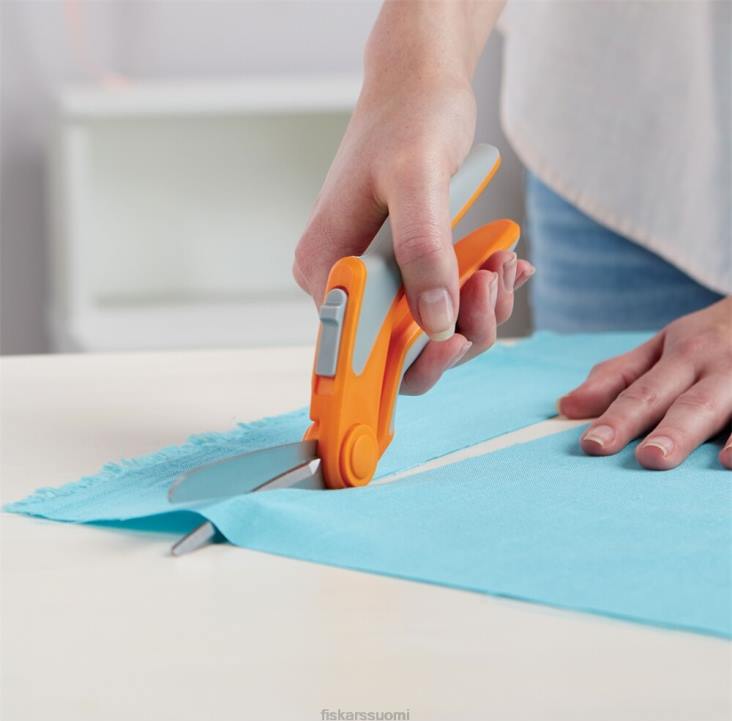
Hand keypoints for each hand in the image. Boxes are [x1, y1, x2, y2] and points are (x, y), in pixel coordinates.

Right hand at [293, 0, 531, 394]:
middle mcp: (346, 280)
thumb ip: (423, 249)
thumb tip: (435, 321)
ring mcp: (377, 276)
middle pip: (400, 348)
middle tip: (489, 285)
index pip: (356, 350)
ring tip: (500, 261)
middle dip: (456, 330)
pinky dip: (482, 291)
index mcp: (326, 267)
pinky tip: (503, 264)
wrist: (420, 84)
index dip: (406, 361)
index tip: (454, 338)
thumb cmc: (409, 117)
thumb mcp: (417, 177)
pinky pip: (445, 301)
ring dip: (478, 307)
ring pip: (431, 328)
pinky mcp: (406, 267)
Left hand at [559, 297, 731, 468]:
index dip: (617, 419)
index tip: (593, 445)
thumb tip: (565, 407)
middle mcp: (716, 364)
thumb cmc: (708, 338)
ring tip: (681, 459)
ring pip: (725, 409)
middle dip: (667, 429)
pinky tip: (731, 462)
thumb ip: (616, 377)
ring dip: (704, 434)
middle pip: (688, 402)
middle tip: (647, 458)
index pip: (641, 391)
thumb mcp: (662, 346)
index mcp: (681, 353)